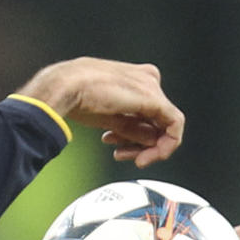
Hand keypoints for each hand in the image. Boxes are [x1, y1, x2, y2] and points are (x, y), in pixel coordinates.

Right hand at [17, 57, 184, 166]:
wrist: (65, 86)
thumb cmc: (76, 97)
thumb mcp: (107, 117)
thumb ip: (130, 128)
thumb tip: (149, 141)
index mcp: (134, 78)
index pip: (146, 114)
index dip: (134, 137)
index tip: (117, 149)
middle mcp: (147, 79)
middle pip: (157, 120)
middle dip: (143, 145)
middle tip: (128, 158)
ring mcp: (152, 87)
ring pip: (167, 125)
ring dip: (153, 148)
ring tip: (135, 160)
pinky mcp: (155, 99)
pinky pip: (174, 126)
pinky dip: (165, 145)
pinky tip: (146, 157)